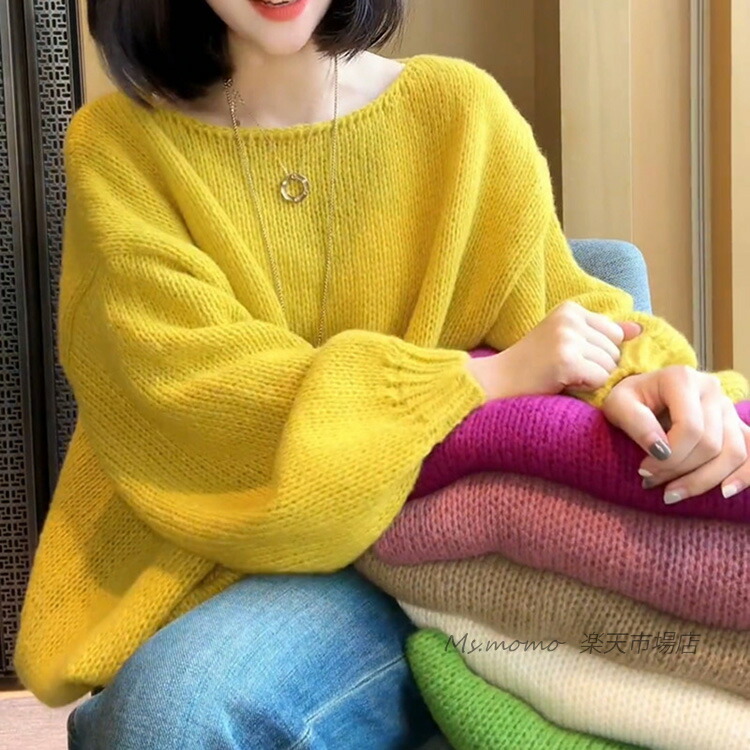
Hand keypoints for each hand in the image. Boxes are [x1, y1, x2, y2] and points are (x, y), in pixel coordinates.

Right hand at [467, 301, 640, 399]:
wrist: (498, 379)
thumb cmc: (531, 364)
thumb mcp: (567, 338)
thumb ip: (602, 332)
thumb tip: (639, 330)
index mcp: (571, 309)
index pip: (614, 333)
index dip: (597, 352)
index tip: (569, 356)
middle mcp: (570, 319)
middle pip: (614, 350)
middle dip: (596, 366)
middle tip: (564, 368)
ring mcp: (567, 338)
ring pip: (609, 366)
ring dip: (591, 378)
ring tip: (562, 375)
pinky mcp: (567, 360)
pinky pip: (600, 379)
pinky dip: (586, 387)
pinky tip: (563, 382)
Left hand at [602, 366, 748, 501]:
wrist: (639, 394)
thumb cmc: (628, 400)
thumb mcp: (618, 405)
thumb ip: (636, 423)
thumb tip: (660, 450)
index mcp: (683, 379)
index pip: (690, 428)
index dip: (669, 457)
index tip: (643, 471)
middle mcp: (711, 389)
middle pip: (710, 444)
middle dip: (680, 471)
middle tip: (650, 482)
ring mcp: (727, 407)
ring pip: (733, 453)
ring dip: (703, 480)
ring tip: (673, 493)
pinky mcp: (735, 424)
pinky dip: (743, 475)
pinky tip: (725, 492)